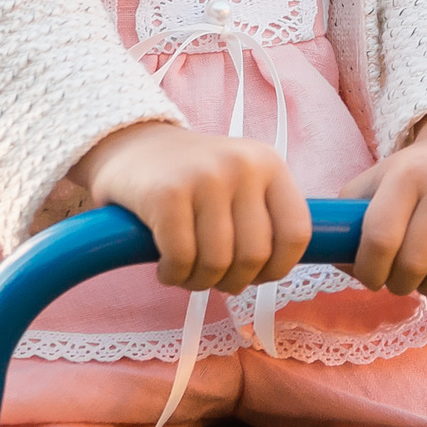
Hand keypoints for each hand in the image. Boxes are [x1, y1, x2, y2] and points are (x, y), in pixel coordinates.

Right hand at [69, 122, 309, 294]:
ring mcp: (204, 177)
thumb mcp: (240, 182)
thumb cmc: (191, 179)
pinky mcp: (166, 194)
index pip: (297, 233)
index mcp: (268, 164)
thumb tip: (282, 268)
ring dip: (199, 282)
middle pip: (254, 257)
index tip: (254, 275)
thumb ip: (265, 216)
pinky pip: (181, 260)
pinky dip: (173, 275)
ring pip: (217, 264)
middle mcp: (242, 165)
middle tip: (210, 275)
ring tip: (186, 271)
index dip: (278, 268)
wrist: (129, 144)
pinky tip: (165, 267)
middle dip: (231, 281)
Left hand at [339, 111, 426, 298]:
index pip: (380, 239)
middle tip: (400, 279)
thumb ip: (348, 220)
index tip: (371, 277)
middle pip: (414, 265)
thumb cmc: (417, 178)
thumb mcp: (378, 181)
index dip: (369, 271)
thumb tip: (337, 261)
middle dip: (399, 284)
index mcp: (408, 172)